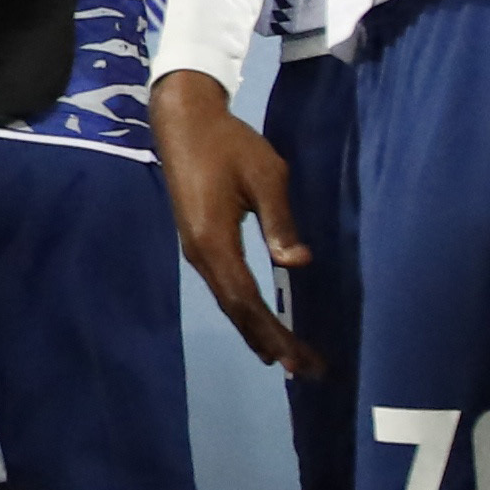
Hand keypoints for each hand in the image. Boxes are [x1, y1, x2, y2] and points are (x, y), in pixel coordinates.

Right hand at [147, 69, 323, 376]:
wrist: (182, 120)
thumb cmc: (228, 142)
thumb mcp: (265, 175)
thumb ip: (280, 221)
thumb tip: (298, 263)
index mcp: (215, 241)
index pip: (247, 300)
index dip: (274, 332)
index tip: (302, 358)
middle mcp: (201, 255)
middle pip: (237, 310)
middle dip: (270, 341)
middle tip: (307, 369)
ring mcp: (197, 250)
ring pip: (229, 301)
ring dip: (257, 329)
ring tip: (286, 357)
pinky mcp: (200, 242)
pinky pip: (224, 287)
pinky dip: (245, 311)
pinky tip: (260, 320)